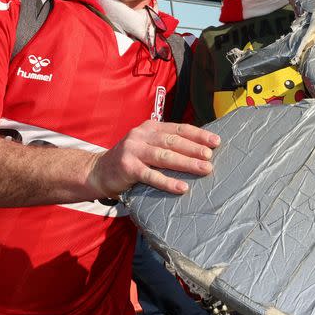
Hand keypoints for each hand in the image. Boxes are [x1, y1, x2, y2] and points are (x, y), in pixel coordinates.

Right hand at [88, 120, 219, 197]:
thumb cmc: (131, 158)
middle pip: (173, 142)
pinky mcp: (127, 168)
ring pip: (165, 157)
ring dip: (186, 163)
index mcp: (151, 127)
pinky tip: (182, 187)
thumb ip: (167, 143)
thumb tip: (198, 148)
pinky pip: (151, 176)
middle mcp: (142, 135)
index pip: (179, 129)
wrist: (98, 171)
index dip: (198, 134)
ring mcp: (133, 150)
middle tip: (211, 156)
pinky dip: (168, 182)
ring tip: (204, 169)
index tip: (215, 141)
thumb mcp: (148, 144)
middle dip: (194, 149)